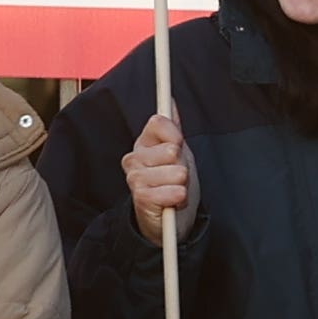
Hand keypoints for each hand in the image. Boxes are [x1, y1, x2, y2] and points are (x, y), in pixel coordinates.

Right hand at [120, 110, 195, 239]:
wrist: (170, 217)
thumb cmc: (173, 182)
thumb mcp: (178, 152)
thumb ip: (173, 127)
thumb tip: (170, 101)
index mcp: (142, 144)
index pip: (159, 123)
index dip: (175, 134)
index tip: (178, 146)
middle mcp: (134, 158)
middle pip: (172, 150)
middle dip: (183, 165)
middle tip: (177, 176)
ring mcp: (135, 178)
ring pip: (177, 172)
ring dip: (183, 184)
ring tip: (174, 189)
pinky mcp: (141, 198)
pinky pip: (175, 191)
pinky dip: (180, 198)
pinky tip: (172, 201)